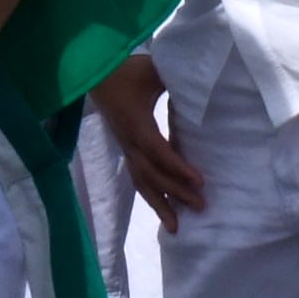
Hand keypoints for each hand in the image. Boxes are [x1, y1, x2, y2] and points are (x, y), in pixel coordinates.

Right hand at [94, 57, 200, 229]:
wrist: (97, 75)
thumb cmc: (127, 71)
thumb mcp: (153, 69)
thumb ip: (176, 75)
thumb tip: (202, 81)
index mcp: (136, 123)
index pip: (158, 151)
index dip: (177, 168)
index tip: (199, 181)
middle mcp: (129, 142)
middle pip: (152, 174)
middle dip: (175, 192)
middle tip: (201, 206)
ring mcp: (126, 148)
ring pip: (142, 182)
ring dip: (160, 205)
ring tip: (176, 228)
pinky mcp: (127, 150)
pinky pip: (139, 178)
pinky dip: (152, 196)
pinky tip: (164, 210)